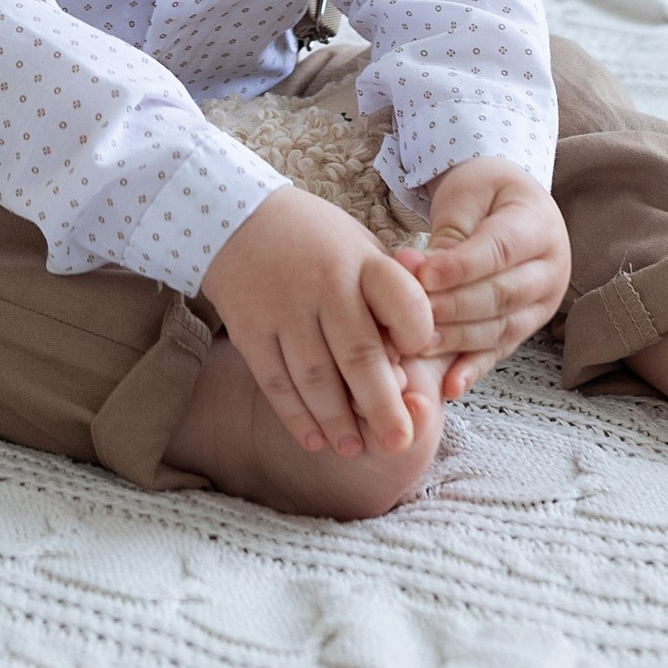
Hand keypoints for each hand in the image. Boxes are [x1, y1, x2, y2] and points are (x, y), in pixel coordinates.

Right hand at [201, 189, 437, 459]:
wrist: (239, 217)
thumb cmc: (320, 245)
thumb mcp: (362, 250)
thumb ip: (394, 294)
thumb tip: (427, 349)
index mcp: (363, 262)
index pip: (402, 300)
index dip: (417, 334)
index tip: (423, 358)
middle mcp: (325, 284)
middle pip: (359, 353)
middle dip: (381, 405)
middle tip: (399, 441)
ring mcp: (284, 308)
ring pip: (314, 376)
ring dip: (337, 419)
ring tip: (354, 449)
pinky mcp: (250, 329)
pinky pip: (275, 381)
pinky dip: (295, 415)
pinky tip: (314, 440)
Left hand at [394, 159, 568, 398]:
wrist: (509, 203)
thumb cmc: (484, 194)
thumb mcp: (467, 197)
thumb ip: (451, 234)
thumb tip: (423, 274)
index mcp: (539, 225)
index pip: (501, 251)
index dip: (461, 267)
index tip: (423, 277)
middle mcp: (550, 269)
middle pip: (502, 295)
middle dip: (453, 308)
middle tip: (410, 314)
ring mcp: (542, 304)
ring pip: (501, 329)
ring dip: (457, 340)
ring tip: (417, 345)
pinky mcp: (525, 327)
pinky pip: (499, 352)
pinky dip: (473, 369)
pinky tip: (450, 386)